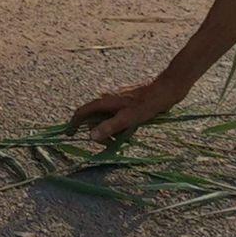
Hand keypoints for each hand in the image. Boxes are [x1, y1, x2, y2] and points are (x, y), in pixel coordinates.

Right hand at [68, 76, 182, 144]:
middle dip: (100, 133)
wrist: (165, 90)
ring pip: (106, 119)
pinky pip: (115, 117)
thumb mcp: (128, 118)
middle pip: (94, 119)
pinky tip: (130, 131)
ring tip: (124, 138)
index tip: (69, 134)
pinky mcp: (125, 103)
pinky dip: (118, 126)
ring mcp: (116, 101)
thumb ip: (109, 127)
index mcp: (105, 102)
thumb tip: (90, 137)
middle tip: (111, 145)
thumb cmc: (147, 105)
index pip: (82, 112)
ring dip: (111, 131)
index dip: (74, 123)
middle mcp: (107, 100)